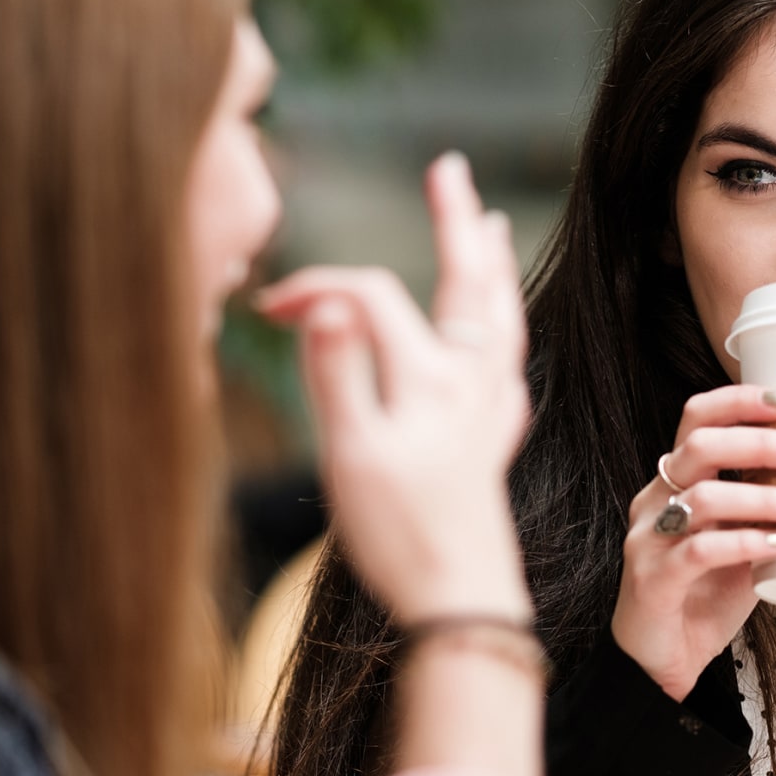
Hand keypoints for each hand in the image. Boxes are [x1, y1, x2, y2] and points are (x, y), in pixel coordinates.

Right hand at [257, 153, 530, 623]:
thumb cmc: (398, 535)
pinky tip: (500, 345)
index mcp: (428, 378)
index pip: (369, 297)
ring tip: (489, 224)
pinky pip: (508, 367)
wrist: (460, 605)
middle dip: (453, 221)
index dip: (316, 288)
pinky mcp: (493, 444)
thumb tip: (324, 303)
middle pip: (466, 280)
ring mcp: (487, 412)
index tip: (267, 308)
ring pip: (498, 317)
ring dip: (489, 265)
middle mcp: (467, 383)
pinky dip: (503, 335)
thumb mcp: (350, 454)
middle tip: (448, 170)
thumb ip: (337, 372)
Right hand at [613, 385, 775, 699]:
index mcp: (673, 483)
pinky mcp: (653, 578)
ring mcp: (649, 538)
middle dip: (761, 442)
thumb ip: (766, 513)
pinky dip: (745, 542)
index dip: (739, 402)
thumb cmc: (701, 598)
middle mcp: (654, 500)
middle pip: (700, 445)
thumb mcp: (740, 544)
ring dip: (764, 497)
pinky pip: (700, 550)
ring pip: (704, 495)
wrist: (660, 661)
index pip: (696, 418)